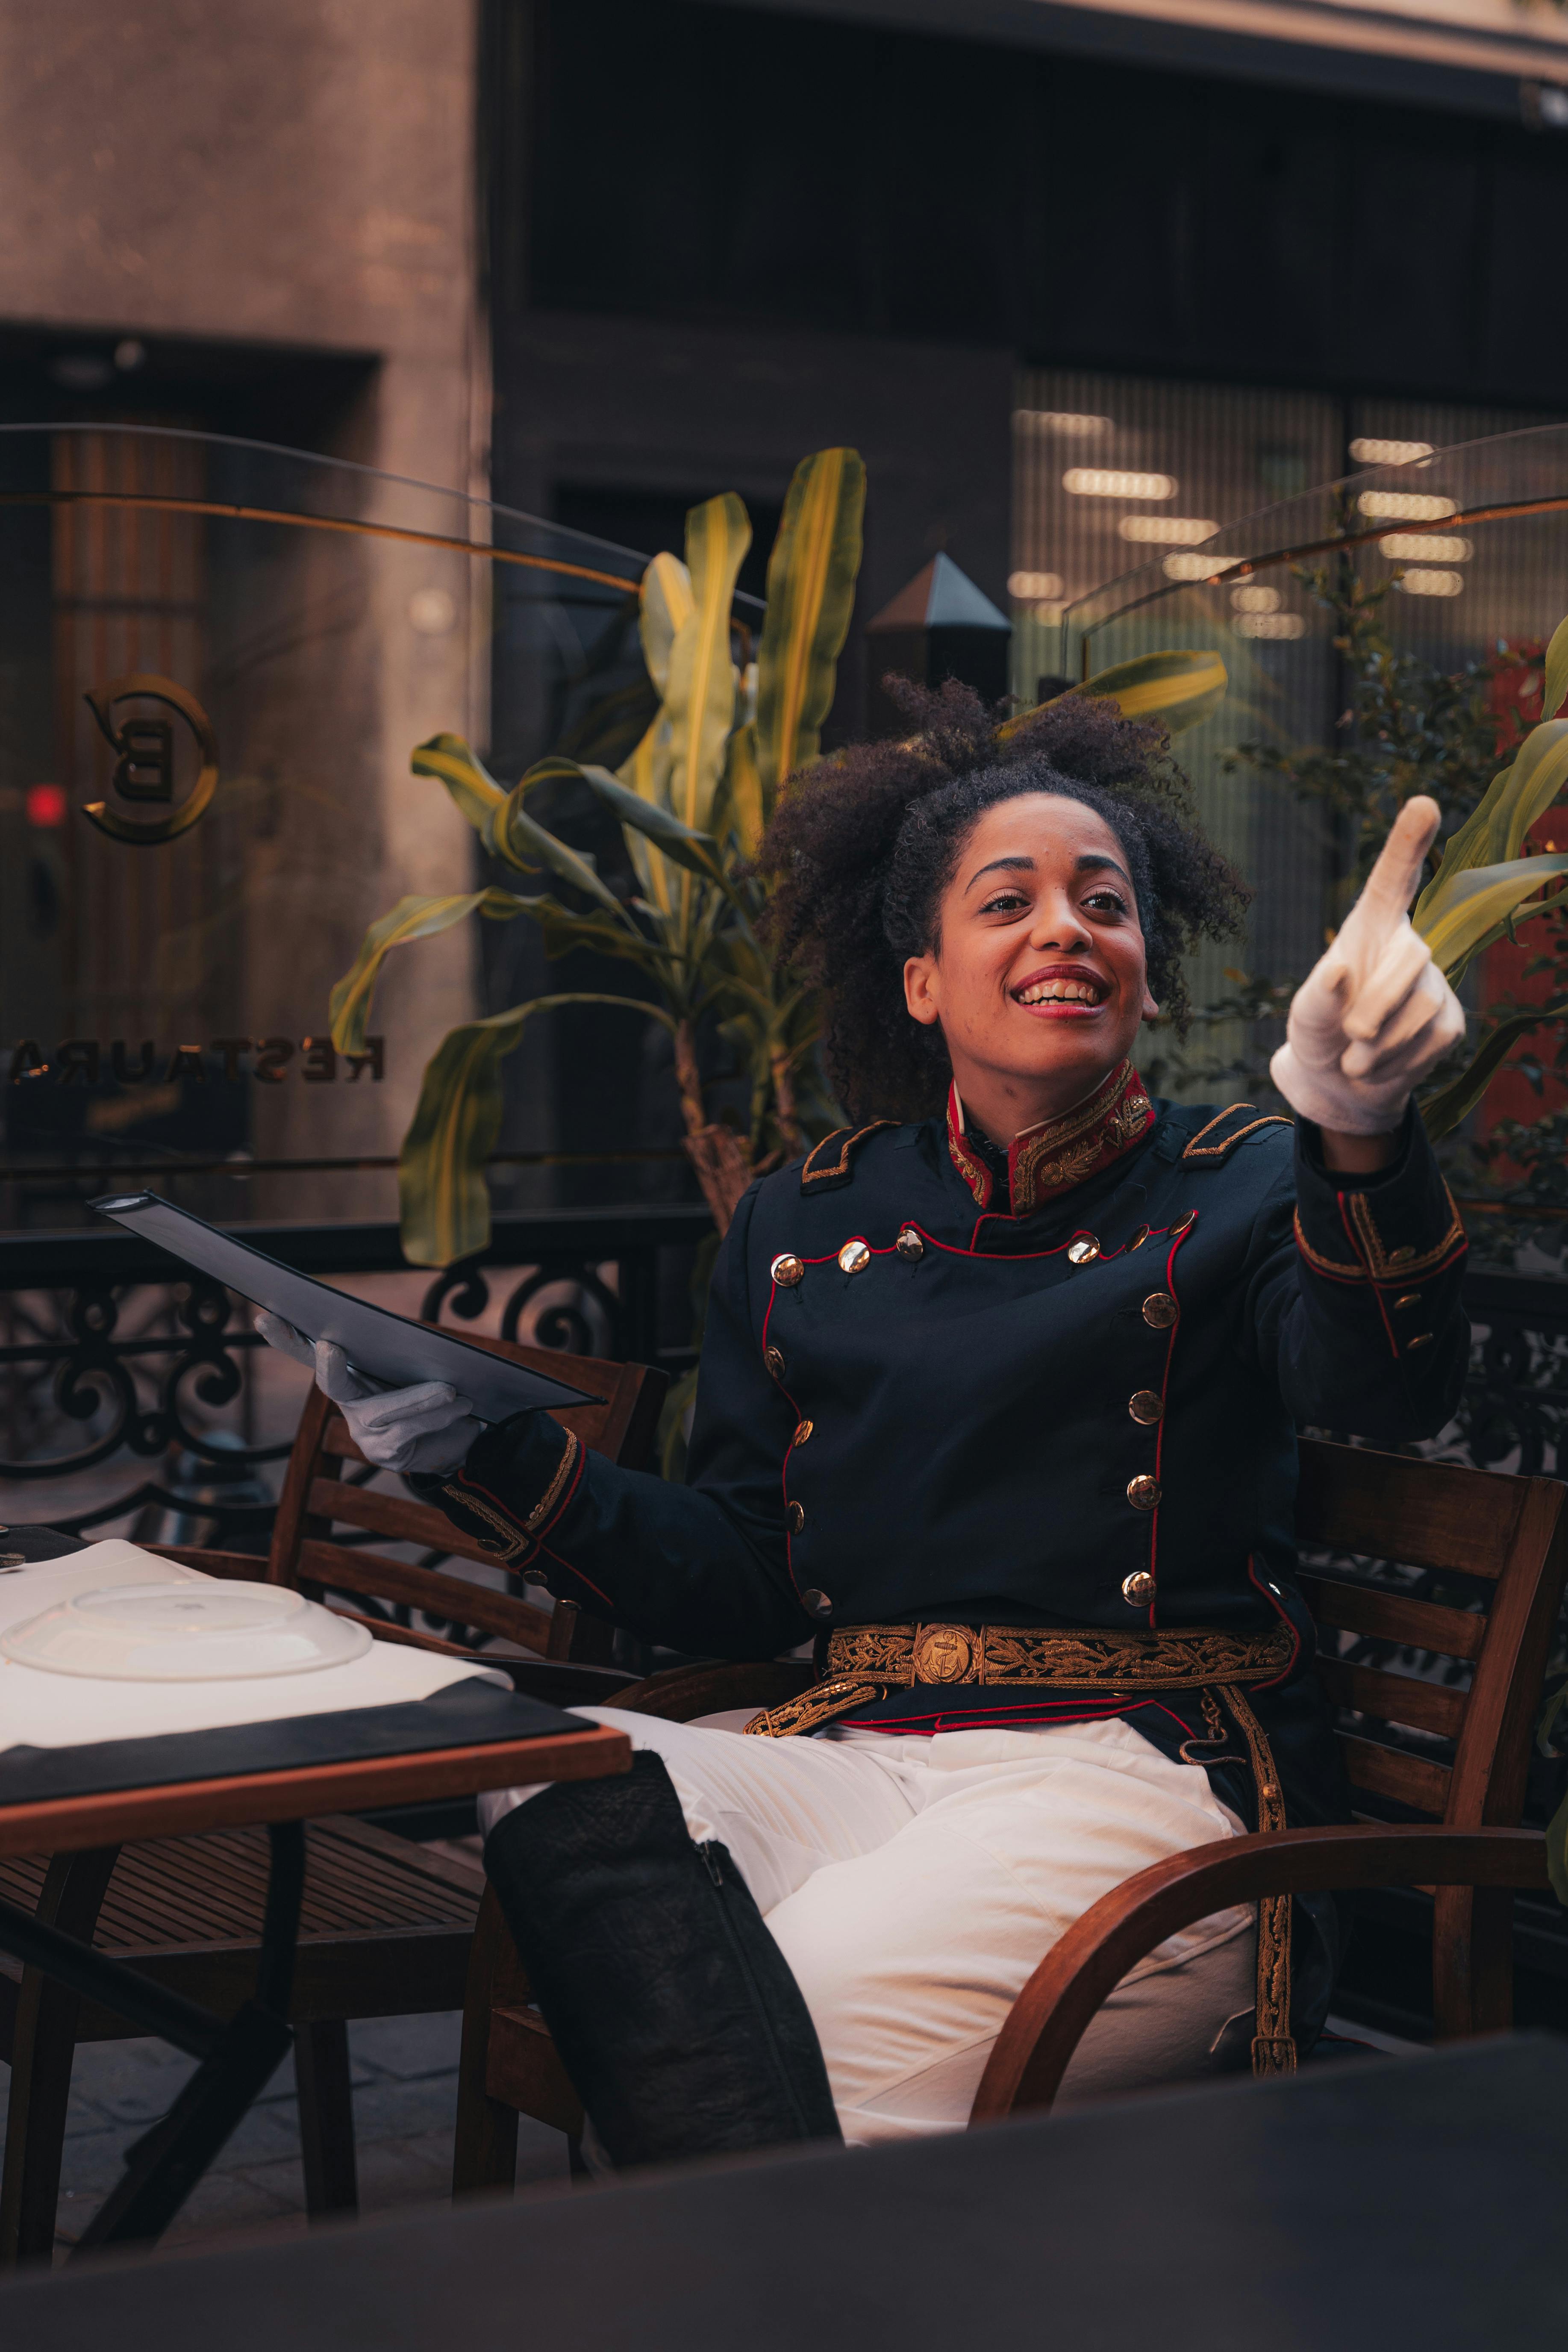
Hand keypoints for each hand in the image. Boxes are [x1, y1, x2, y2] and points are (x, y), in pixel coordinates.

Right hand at [254, 1313, 481, 1472]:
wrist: (458, 1440)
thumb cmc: (436, 1392)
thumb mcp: (419, 1366)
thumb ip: (405, 1352)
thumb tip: (410, 1338)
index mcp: (352, 1373)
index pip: (310, 1351)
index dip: (285, 1338)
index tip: (265, 1318)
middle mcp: (350, 1402)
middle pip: (331, 1384)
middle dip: (328, 1366)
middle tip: (330, 1346)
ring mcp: (363, 1431)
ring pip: (382, 1411)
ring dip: (418, 1398)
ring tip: (451, 1390)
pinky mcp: (385, 1454)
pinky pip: (408, 1431)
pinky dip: (436, 1416)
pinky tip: (461, 1407)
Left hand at [1270, 796, 1465, 1137]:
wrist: (1340, 1086)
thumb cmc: (1319, 1033)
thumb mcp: (1306, 1015)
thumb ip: (1318, 995)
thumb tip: (1342, 969)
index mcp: (1370, 929)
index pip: (1392, 882)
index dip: (1408, 844)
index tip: (1423, 803)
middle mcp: (1408, 947)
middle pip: (1409, 960)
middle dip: (1374, 1006)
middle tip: (1350, 1035)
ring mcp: (1435, 983)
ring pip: (1419, 1007)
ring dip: (1379, 1045)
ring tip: (1355, 1056)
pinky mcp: (1450, 1022)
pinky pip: (1430, 1040)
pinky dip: (1395, 1063)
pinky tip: (1377, 1065)